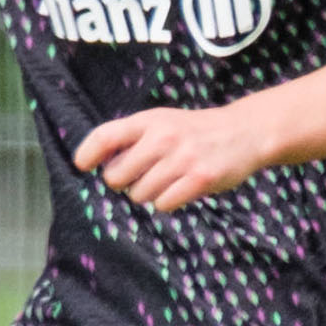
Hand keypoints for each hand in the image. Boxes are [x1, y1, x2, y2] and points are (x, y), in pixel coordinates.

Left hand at [73, 104, 273, 213]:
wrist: (243, 132)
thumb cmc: (193, 131)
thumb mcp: (161, 121)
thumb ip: (131, 137)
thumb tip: (96, 163)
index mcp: (149, 120)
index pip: (105, 136)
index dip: (87, 153)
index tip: (82, 166)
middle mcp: (163, 137)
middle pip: (116, 176)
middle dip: (122, 183)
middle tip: (138, 177)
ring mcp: (182, 159)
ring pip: (139, 195)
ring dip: (147, 194)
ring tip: (166, 180)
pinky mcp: (199, 179)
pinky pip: (163, 205)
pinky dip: (167, 202)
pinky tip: (180, 188)